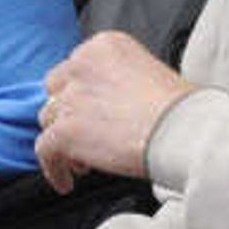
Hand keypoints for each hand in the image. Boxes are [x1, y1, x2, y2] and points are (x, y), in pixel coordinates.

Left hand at [34, 31, 191, 191]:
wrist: (182, 130)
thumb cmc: (182, 109)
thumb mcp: (151, 74)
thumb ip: (120, 82)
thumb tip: (109, 108)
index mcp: (103, 45)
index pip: (76, 68)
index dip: (82, 95)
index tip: (93, 114)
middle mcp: (81, 65)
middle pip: (56, 90)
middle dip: (68, 113)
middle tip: (86, 136)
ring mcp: (70, 98)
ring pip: (49, 120)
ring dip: (63, 141)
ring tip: (83, 163)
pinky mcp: (64, 131)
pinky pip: (45, 151)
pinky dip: (54, 169)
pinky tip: (67, 182)